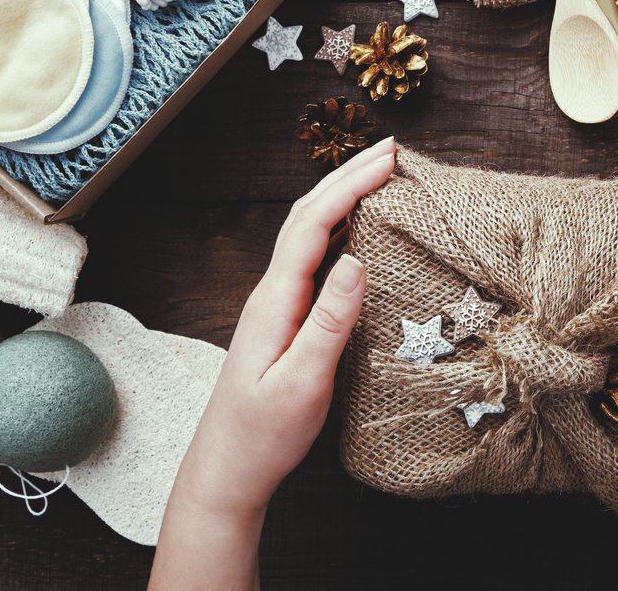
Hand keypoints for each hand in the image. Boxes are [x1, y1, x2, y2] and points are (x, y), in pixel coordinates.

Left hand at [151, 137, 395, 589]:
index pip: (314, 225)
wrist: (227, 469)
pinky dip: (338, 228)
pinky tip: (357, 231)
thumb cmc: (264, 434)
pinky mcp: (285, 319)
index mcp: (275, 300)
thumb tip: (356, 259)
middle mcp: (272, 292)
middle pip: (308, 216)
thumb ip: (329, 323)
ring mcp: (276, 304)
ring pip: (309, 233)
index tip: (389, 160)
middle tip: (391, 149)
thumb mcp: (303, 383)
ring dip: (342, 196)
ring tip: (379, 176)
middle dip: (347, 176)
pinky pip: (312, 258)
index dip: (351, 185)